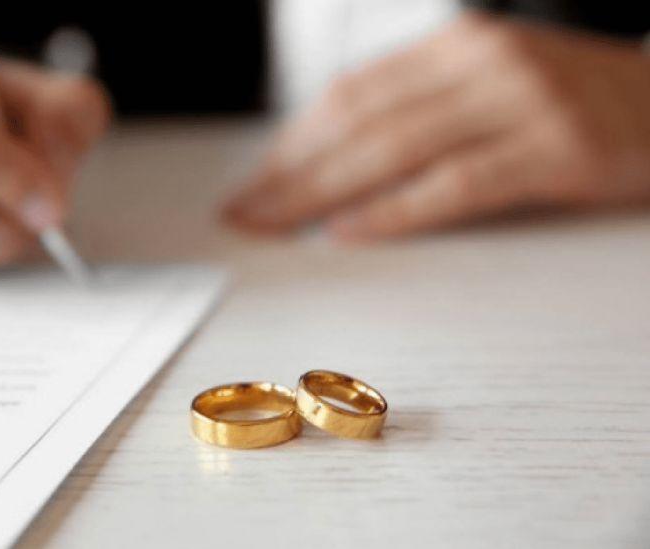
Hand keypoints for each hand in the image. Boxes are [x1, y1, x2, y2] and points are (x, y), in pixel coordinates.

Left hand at [224, 12, 649, 239]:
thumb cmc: (573, 104)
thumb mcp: (489, 89)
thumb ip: (420, 114)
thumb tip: (334, 168)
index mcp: (457, 46)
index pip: (350, 95)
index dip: (292, 143)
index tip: (254, 183)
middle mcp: (481, 62)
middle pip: (359, 122)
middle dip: (290, 173)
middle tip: (244, 213)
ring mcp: (521, 101)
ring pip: (394, 150)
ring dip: (321, 193)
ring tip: (274, 227)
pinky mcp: (556, 148)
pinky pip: (456, 184)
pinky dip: (396, 210)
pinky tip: (349, 232)